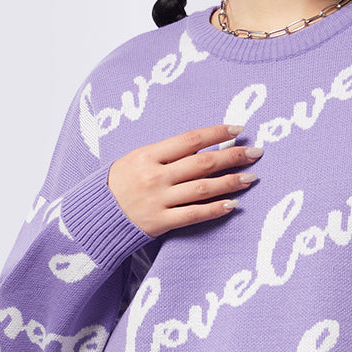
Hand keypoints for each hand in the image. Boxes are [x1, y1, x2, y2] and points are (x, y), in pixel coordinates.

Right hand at [107, 124, 261, 236]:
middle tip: (256, 152)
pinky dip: (215, 209)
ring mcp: (158, 200)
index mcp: (149, 155)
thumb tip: (205, 145)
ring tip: (252, 177)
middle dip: (233, 156)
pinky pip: (194, 214)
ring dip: (231, 182)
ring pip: (203, 188)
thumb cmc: (119, 182)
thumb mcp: (137, 158)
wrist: (95, 215)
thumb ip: (167, 153)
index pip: (190, 139)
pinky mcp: (160, 222)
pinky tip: (233, 204)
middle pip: (202, 163)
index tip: (239, 128)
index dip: (217, 132)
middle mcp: (155, 176)